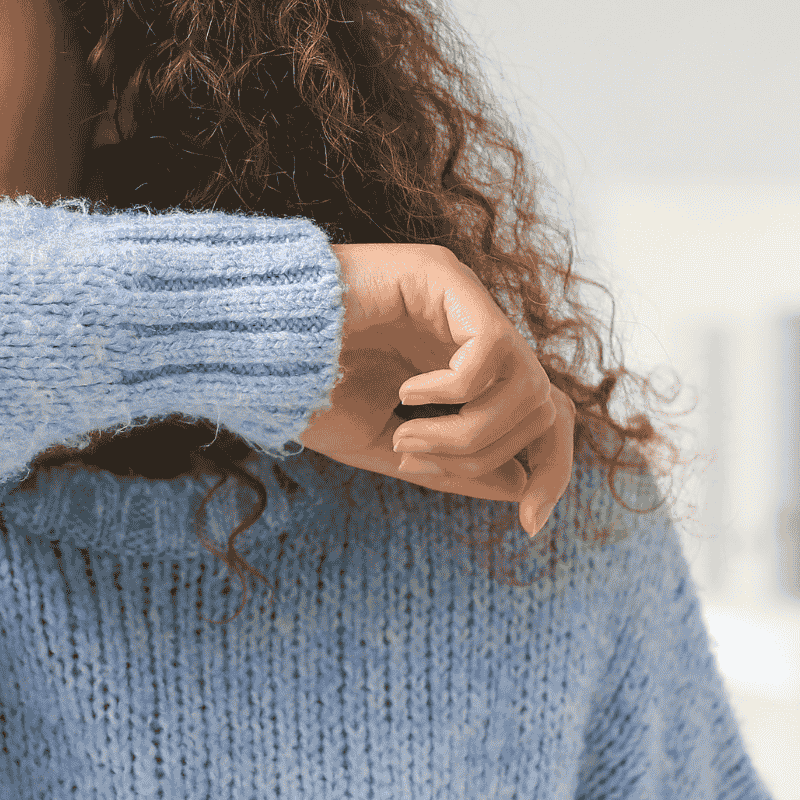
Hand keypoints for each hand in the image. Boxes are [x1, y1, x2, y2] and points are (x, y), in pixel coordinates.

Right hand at [295, 244, 574, 537]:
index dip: (551, 469)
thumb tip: (520, 487)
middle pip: (545, 405)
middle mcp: (472, 327)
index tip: (529, 523)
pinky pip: (491, 349)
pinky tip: (406, 394)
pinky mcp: (443, 275)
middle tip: (415, 462)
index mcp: (462, 364)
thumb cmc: (305, 391)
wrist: (248, 342)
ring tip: (405, 439)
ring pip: (527, 385)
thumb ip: (451, 468)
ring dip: (467, 434)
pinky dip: (455, 391)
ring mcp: (462, 297)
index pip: (541, 414)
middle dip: (490, 455)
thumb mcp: (385, 445)